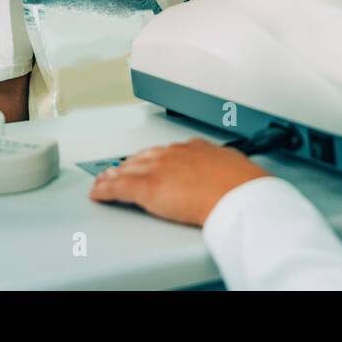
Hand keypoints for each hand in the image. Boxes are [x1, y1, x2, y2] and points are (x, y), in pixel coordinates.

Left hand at [88, 137, 269, 226]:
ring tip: (104, 181)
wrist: (238, 194)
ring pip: (128, 170)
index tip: (150, 163)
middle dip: (130, 164)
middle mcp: (173, 154)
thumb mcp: (235, 166)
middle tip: (120, 171)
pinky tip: (98, 193)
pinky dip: (105, 190)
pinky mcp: (147, 188)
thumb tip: (228, 171)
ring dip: (114, 175)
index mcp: (195, 148)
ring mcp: (159, 169)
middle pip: (143, 157)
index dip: (153, 158)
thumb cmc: (243, 184)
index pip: (167, 151)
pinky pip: (119, 188)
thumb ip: (223, 166)